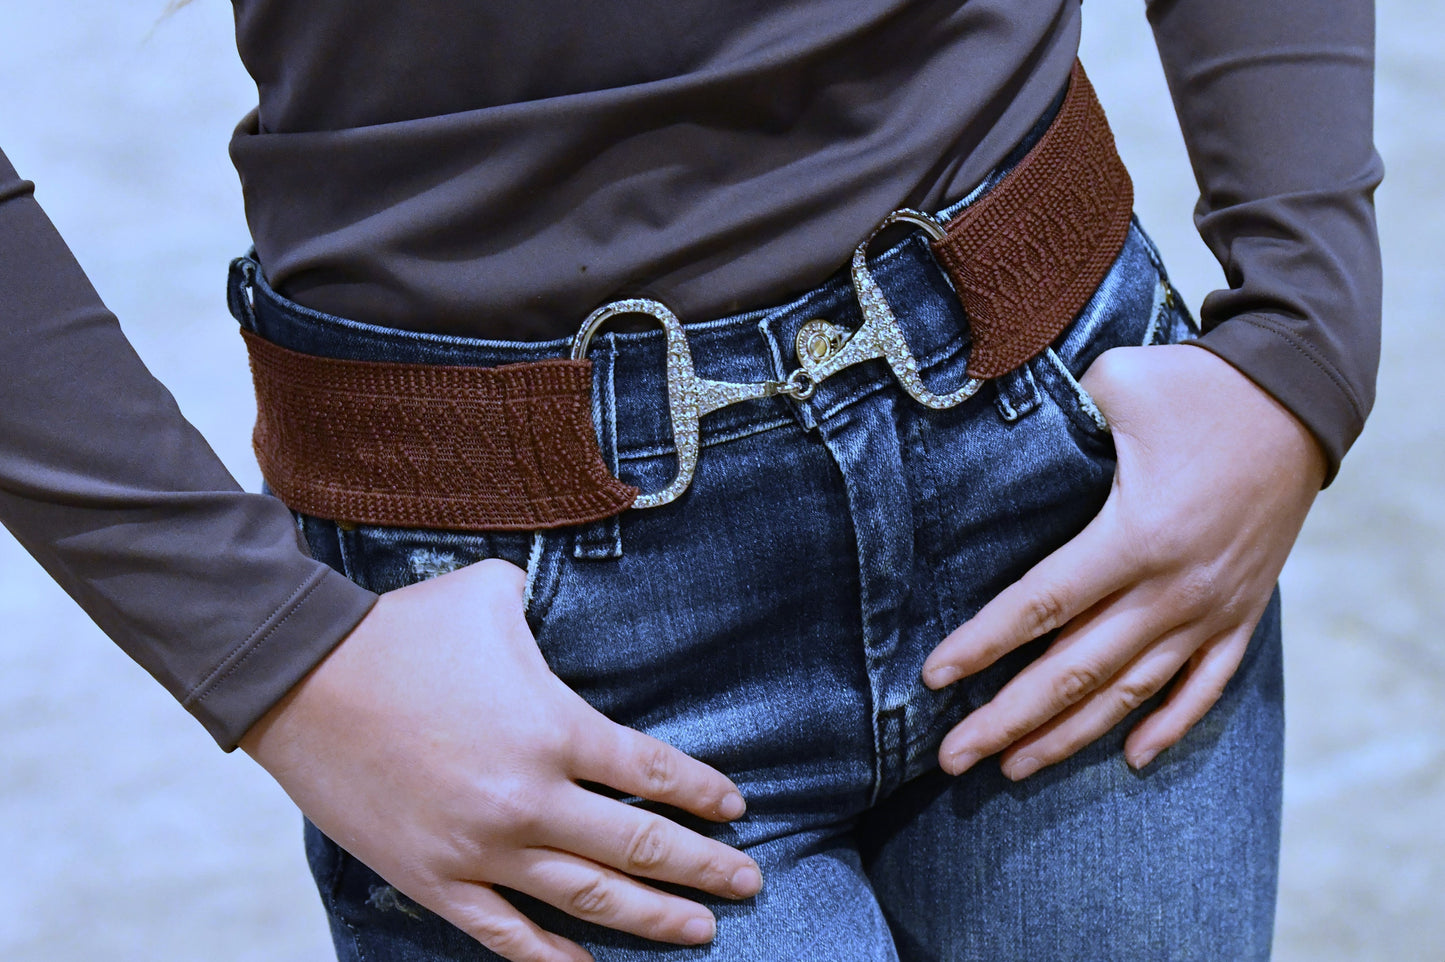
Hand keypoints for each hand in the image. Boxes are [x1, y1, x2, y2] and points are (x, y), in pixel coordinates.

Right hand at [240, 559, 760, 961]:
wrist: (300, 677)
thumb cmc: (402, 631)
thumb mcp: (492, 593)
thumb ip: (545, 611)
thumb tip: (561, 612)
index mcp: (555, 728)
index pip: (654, 773)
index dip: (703, 795)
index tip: (735, 810)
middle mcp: (530, 798)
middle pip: (640, 847)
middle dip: (704, 868)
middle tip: (749, 882)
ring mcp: (481, 848)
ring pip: (589, 899)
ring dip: (654, 918)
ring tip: (702, 931)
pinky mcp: (433, 878)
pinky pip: (505, 933)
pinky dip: (553, 956)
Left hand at [922, 344, 1325, 778]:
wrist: (1301, 400)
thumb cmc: (1197, 388)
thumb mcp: (1117, 384)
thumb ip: (1051, 412)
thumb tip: (982, 421)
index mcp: (1135, 535)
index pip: (1040, 605)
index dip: (982, 646)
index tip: (933, 677)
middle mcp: (1172, 588)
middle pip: (1075, 671)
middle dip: (1008, 720)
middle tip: (952, 759)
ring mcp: (1211, 609)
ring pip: (1130, 692)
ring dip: (1069, 736)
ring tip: (1014, 768)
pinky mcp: (1242, 613)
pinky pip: (1204, 686)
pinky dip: (1169, 726)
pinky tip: (1130, 758)